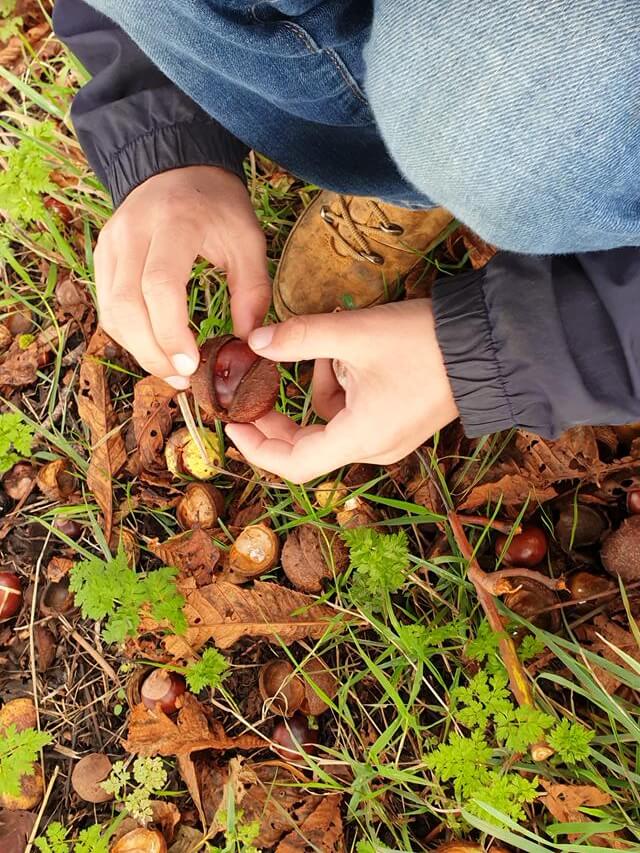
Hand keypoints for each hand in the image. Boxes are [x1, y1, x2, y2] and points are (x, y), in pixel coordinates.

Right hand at [95, 166, 270, 387]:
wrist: (177, 167)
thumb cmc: (218, 206)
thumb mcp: (248, 240)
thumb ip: (252, 292)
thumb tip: (247, 344)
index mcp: (174, 222)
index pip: (159, 286)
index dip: (171, 333)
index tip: (191, 366)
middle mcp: (133, 232)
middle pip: (126, 305)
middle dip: (152, 351)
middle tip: (182, 380)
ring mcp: (111, 243)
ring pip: (111, 310)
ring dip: (138, 349)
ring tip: (171, 372)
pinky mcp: (102, 256)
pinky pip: (107, 306)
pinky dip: (128, 335)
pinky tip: (154, 350)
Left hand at [225, 300, 458, 482]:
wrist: (489, 344)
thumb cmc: (424, 343)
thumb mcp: (354, 334)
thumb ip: (299, 339)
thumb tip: (255, 342)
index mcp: (360, 438)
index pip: (293, 464)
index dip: (257, 448)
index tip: (232, 425)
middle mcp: (373, 449)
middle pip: (309, 444)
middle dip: (280, 412)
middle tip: (257, 383)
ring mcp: (389, 438)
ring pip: (331, 420)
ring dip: (318, 384)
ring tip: (334, 345)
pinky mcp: (399, 422)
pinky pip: (353, 411)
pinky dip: (342, 384)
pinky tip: (355, 353)